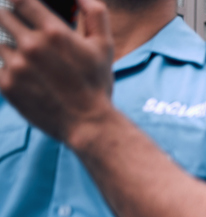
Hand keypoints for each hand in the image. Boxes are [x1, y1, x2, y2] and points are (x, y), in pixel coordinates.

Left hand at [0, 0, 113, 141]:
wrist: (88, 124)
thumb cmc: (97, 84)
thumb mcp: (104, 46)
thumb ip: (95, 12)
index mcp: (54, 31)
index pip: (19, 0)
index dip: (19, 2)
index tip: (21, 8)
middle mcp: (31, 45)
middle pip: (2, 15)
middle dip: (9, 19)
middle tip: (20, 31)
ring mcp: (16, 65)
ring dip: (9, 47)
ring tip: (29, 62)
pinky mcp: (6, 85)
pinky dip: (6, 68)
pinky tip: (24, 77)